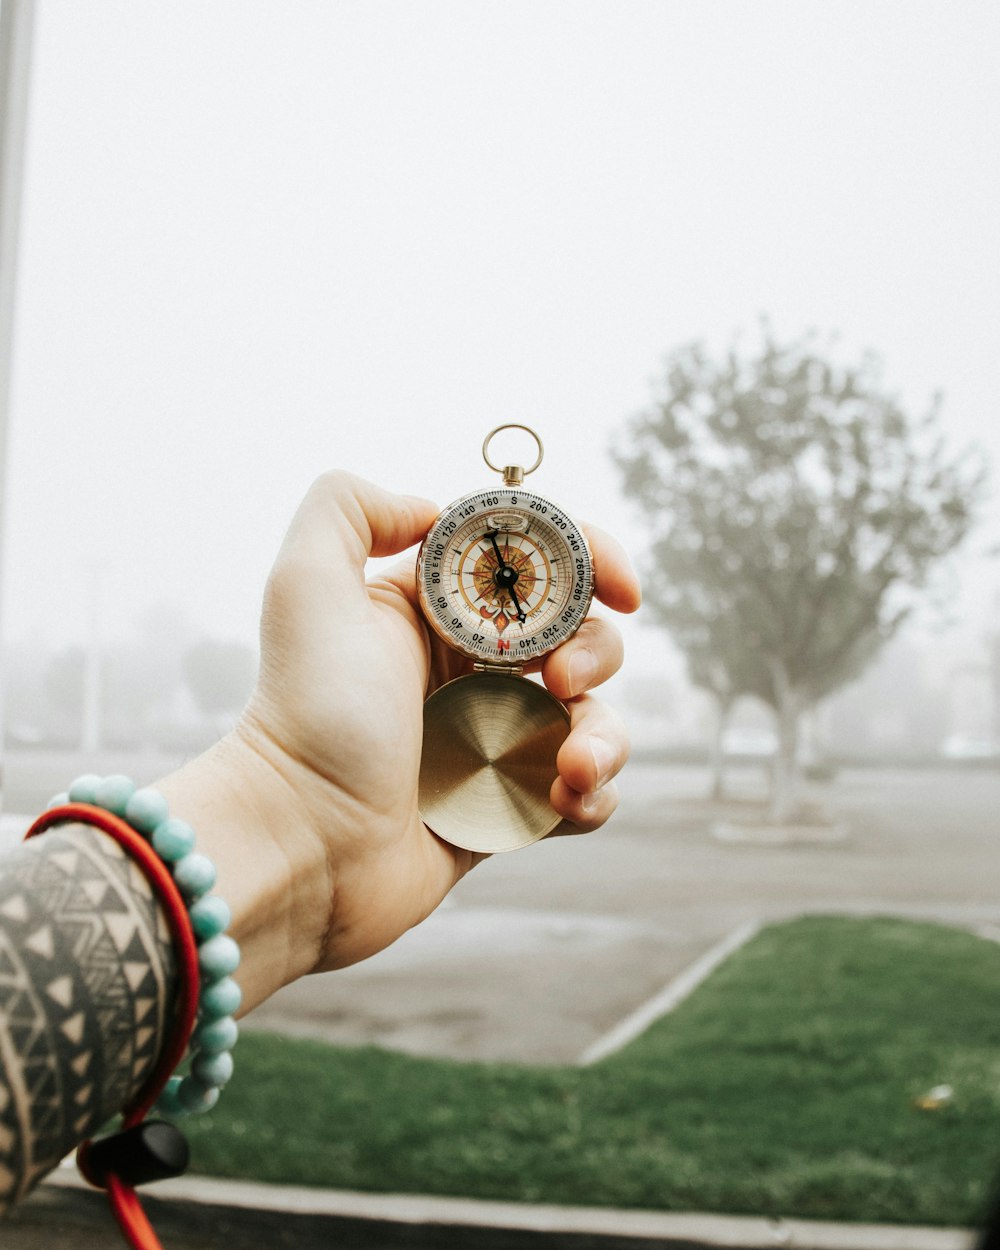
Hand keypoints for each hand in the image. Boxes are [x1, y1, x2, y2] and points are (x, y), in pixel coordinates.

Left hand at [161, 472, 639, 1009]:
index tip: (623, 588)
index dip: (591, 562)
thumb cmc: (308, 715)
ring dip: (606, 736)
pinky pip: (586, 791)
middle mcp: (472, 671)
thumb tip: (431, 509)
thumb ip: (349, 507)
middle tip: (561, 680)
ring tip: (570, 768)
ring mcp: (495, 741)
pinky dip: (593, 794)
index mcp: (438, 613)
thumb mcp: (308, 583)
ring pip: (595, 719)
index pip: (537, 565)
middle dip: (597, 652)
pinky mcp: (508, 808)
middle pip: (582, 637)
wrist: (301, 843)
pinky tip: (560, 803)